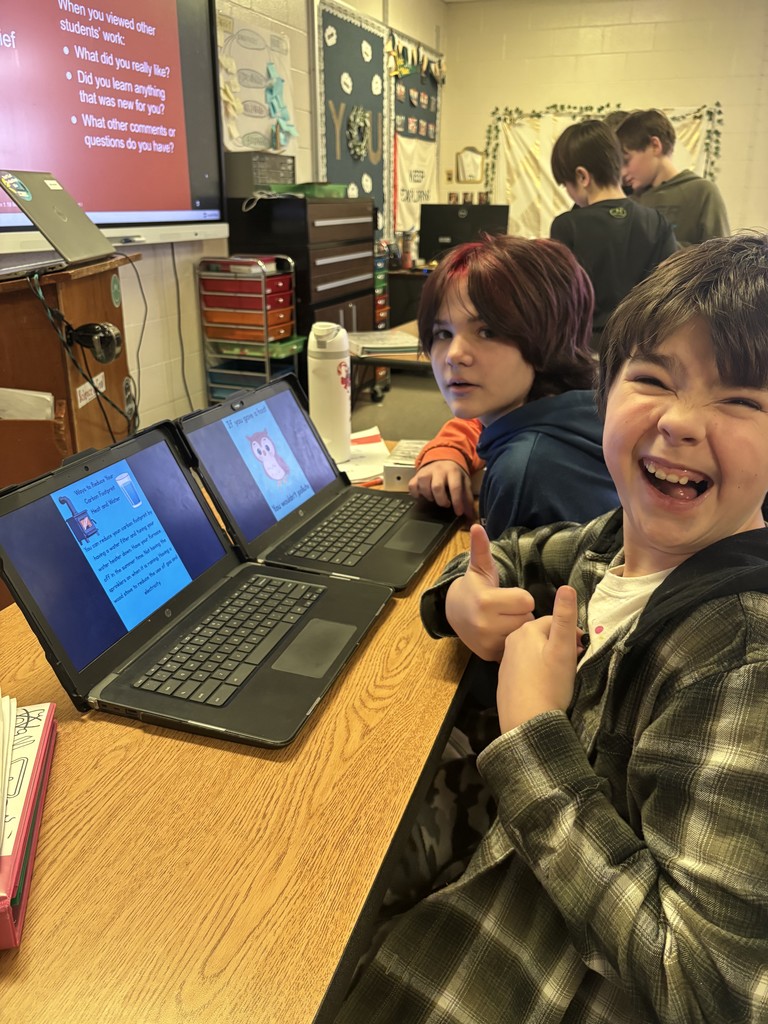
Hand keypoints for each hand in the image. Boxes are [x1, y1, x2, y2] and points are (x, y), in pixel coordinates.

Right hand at [409, 460, 474, 519]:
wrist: (443, 458)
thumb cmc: (454, 473)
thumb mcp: (464, 482)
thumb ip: (468, 498)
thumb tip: (470, 515)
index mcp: (453, 471)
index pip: (455, 488)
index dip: (457, 502)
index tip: (458, 512)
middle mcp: (439, 470)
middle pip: (437, 487)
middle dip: (441, 500)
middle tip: (445, 504)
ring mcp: (426, 472)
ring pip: (423, 485)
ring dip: (428, 496)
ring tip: (433, 498)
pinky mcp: (417, 474)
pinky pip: (412, 485)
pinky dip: (415, 493)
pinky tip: (422, 496)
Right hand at [445, 524, 534, 660]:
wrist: (453, 612)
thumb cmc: (474, 587)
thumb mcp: (479, 568)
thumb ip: (481, 549)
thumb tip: (477, 526)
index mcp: (486, 601)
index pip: (527, 601)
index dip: (521, 597)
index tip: (509, 596)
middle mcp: (485, 625)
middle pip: (527, 619)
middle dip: (521, 613)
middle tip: (507, 610)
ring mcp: (487, 643)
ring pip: (522, 634)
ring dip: (518, 628)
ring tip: (505, 621)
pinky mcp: (489, 655)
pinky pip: (515, 647)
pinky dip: (512, 642)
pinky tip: (502, 633)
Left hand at [496, 585, 580, 732]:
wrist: (526, 722)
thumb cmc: (549, 684)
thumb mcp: (562, 649)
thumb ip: (565, 618)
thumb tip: (567, 587)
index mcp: (526, 630)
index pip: (555, 622)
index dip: (571, 634)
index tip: (581, 651)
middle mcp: (512, 641)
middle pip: (543, 636)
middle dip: (560, 645)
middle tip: (573, 664)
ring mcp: (506, 661)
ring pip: (534, 652)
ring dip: (549, 658)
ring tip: (560, 676)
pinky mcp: (505, 680)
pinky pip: (526, 668)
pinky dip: (537, 672)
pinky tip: (544, 686)